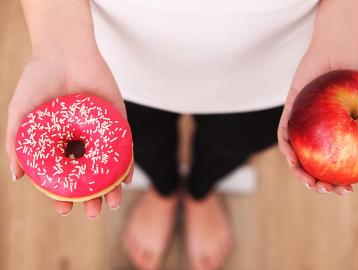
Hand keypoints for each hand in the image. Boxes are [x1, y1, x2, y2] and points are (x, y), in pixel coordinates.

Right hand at [5, 46, 134, 217]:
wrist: (64, 50)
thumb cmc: (38, 80)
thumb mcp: (21, 114)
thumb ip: (17, 144)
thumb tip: (17, 177)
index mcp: (58, 143)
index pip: (63, 175)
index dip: (63, 194)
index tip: (64, 210)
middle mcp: (80, 141)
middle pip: (89, 175)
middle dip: (91, 196)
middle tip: (94, 212)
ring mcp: (100, 132)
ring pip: (108, 166)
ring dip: (111, 186)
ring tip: (111, 203)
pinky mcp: (117, 121)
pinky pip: (124, 146)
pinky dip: (126, 163)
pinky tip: (125, 179)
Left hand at [277, 46, 357, 194]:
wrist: (341, 51)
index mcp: (336, 137)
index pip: (335, 166)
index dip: (339, 182)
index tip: (347, 190)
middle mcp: (318, 135)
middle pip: (313, 165)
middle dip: (317, 183)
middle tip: (326, 189)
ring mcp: (302, 125)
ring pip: (296, 155)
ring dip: (299, 171)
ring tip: (309, 181)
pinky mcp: (289, 113)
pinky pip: (284, 133)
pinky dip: (286, 147)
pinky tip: (292, 157)